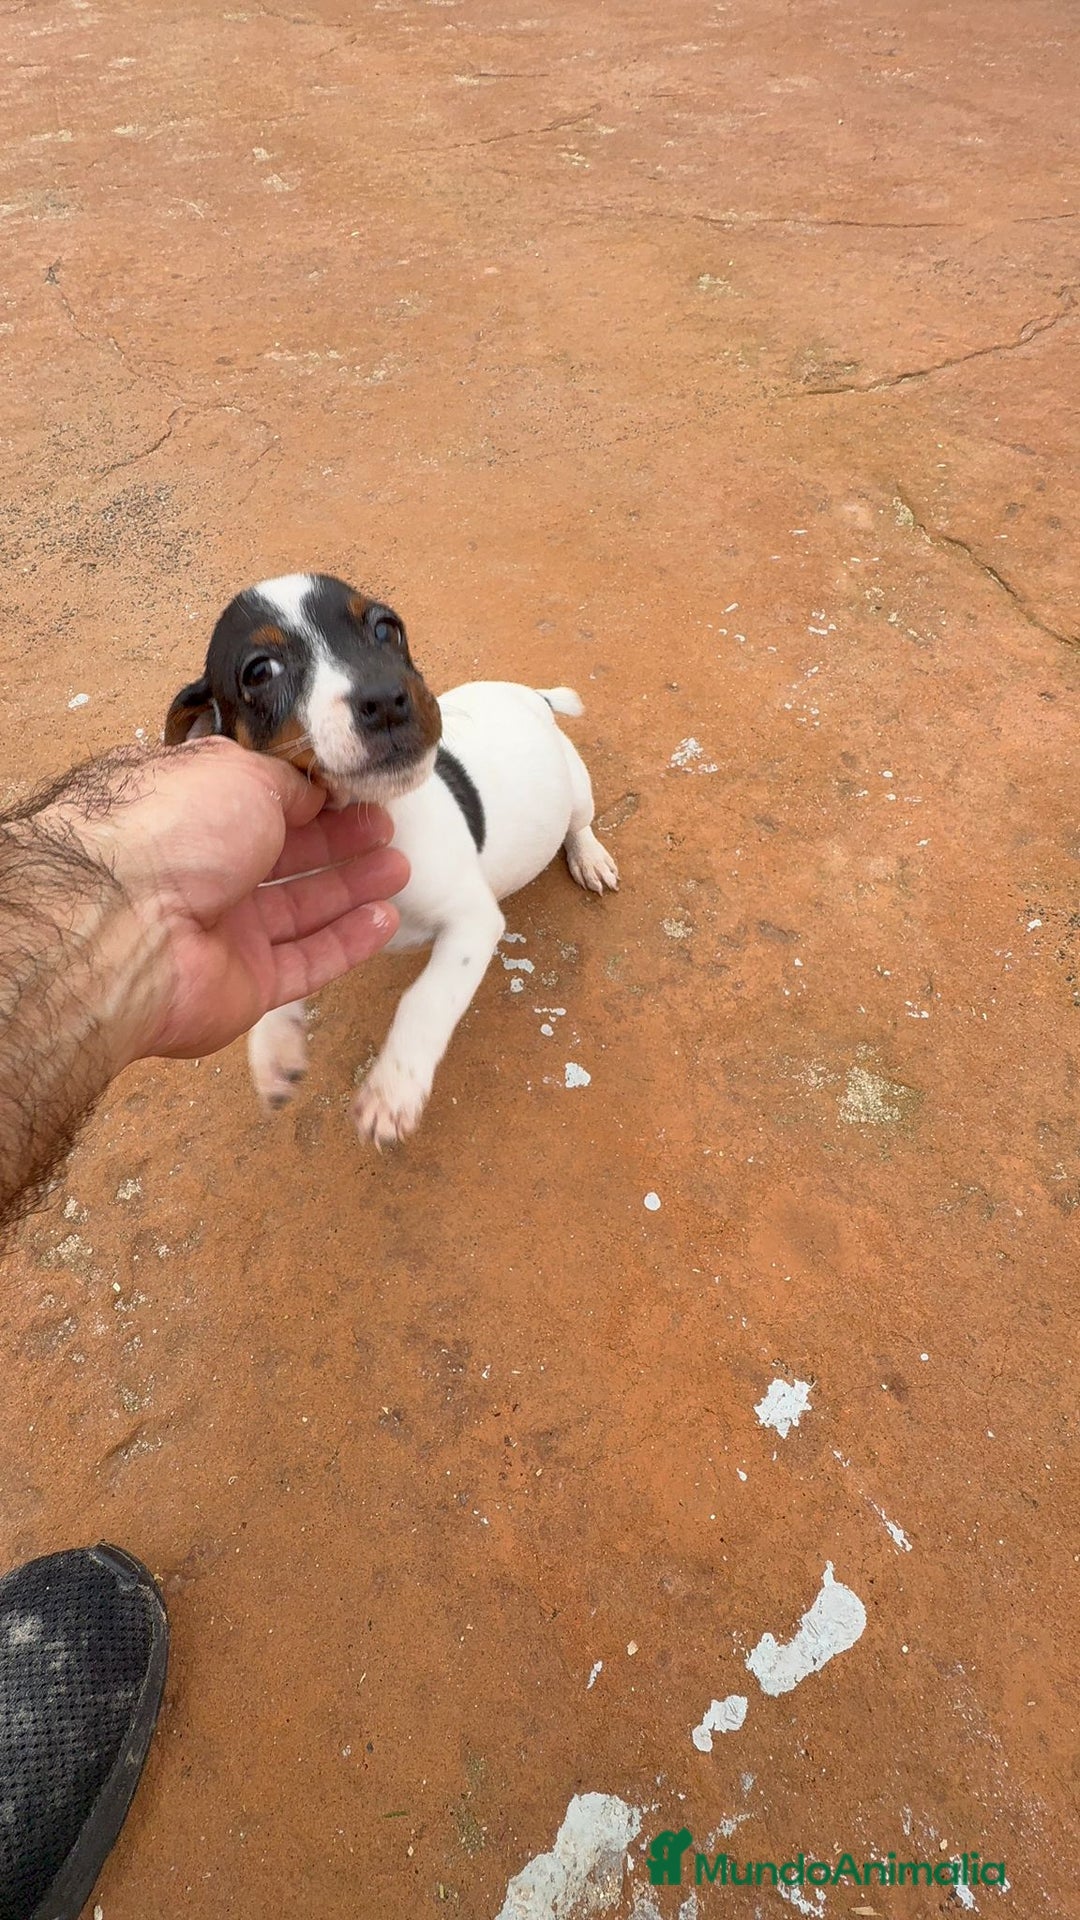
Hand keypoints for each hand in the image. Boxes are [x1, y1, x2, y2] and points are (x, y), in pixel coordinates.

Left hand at [47, 739, 408, 1063]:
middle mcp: (200, 871)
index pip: (257, 803)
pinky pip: (306, 962)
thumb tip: (312, 792)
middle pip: (283, 857)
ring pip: (300, 909)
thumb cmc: (166, 834)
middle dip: (339, 842)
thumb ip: (284, 783)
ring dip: (351, 889)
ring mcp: (221, 932)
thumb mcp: (237, 774)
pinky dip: (348, 942)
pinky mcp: (244, 986)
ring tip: (400, 868)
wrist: (124, 929)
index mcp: (188, 812)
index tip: (355, 791)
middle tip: (386, 828)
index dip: (310, 797)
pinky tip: (385, 919)